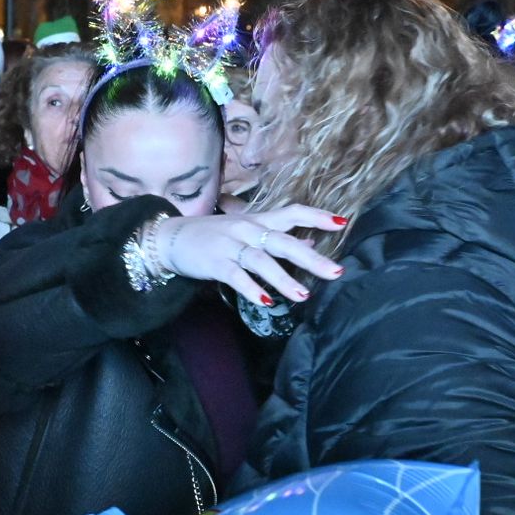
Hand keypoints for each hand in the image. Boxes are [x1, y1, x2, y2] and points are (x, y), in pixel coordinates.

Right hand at [153, 205, 345, 305]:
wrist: (171, 237)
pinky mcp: (214, 263)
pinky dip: (252, 288)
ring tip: (304, 295)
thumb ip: (277, 236)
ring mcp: (230, 246)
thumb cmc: (214, 236)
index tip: (343, 222)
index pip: (292, 213)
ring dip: (283, 278)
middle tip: (336, 272)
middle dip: (311, 258)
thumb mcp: (246, 230)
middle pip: (283, 241)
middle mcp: (247, 230)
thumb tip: (312, 243)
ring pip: (261, 260)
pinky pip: (236, 276)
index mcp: (258, 220)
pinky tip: (267, 302)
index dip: (317, 216)